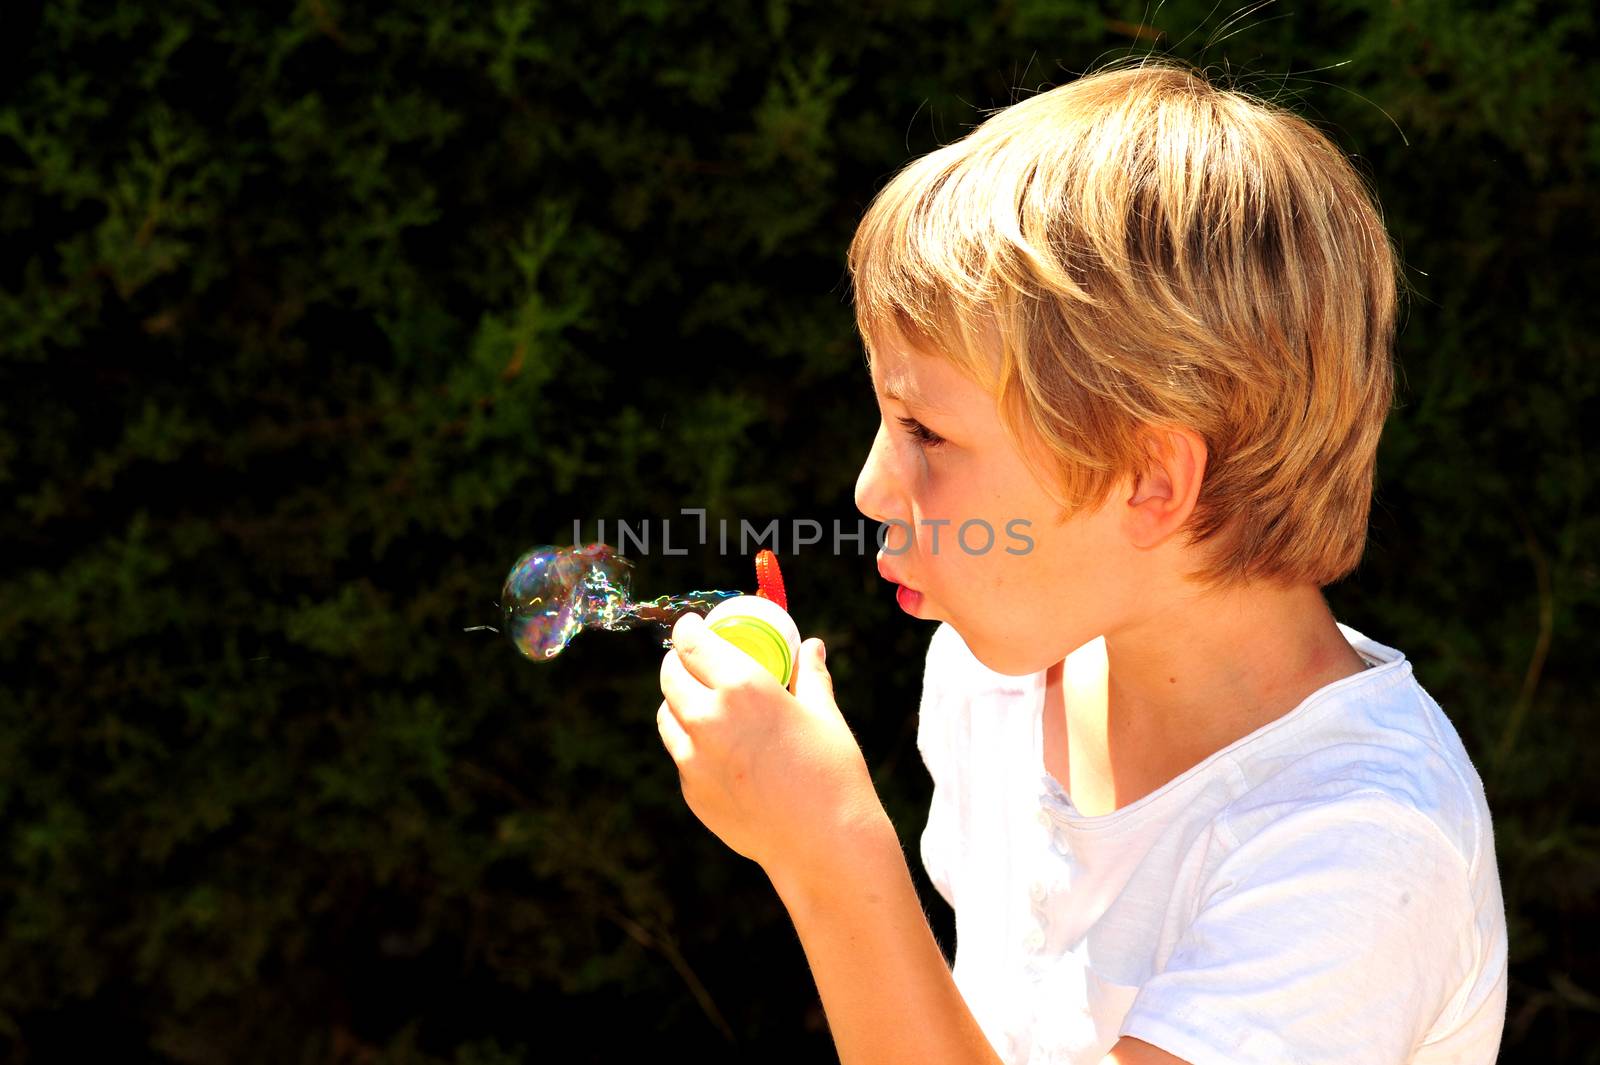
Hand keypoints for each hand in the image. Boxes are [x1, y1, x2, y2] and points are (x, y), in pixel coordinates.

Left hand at [657, 612, 888, 886]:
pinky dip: (690, 742)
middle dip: (678, 661)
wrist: (823, 843)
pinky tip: (715, 746)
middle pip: (670, 675)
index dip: (688, 629)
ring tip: (699, 701)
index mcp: (742, 687)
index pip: (692, 643)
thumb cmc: (832, 772)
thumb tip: (811, 647)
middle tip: (693, 660)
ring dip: (677, 701)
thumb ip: (810, 675)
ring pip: (666, 716)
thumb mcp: (824, 715)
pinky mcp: (692, 791)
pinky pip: (680, 754)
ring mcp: (694, 759)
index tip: (693, 625)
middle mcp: (708, 718)